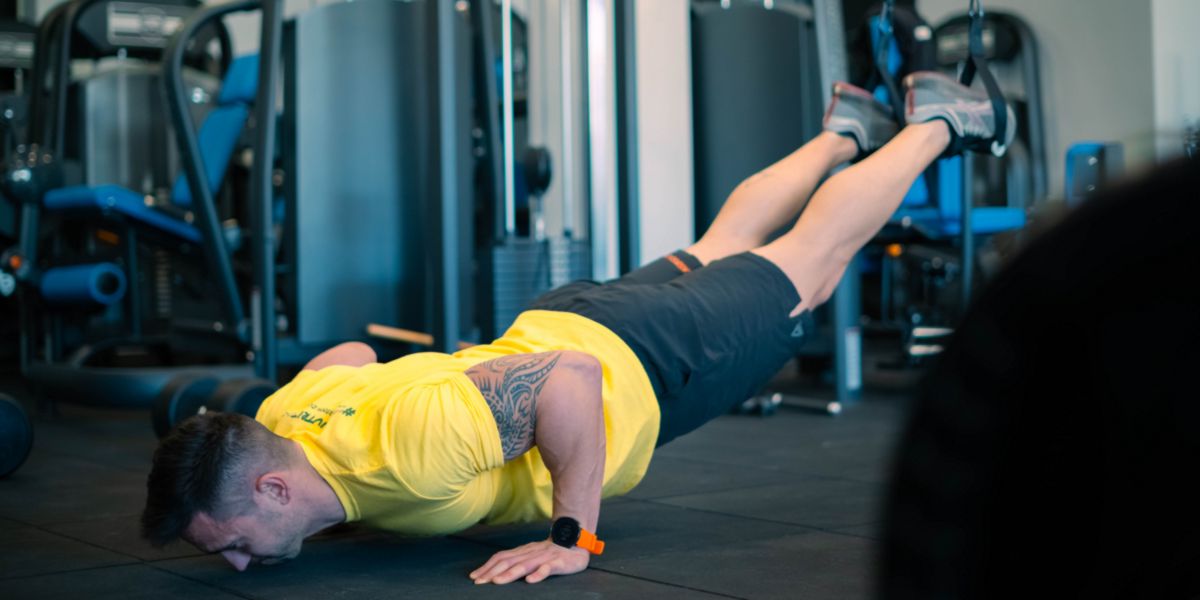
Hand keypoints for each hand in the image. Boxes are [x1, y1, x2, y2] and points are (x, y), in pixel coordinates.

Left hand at [469, 538, 589, 583]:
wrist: (576, 540)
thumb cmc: (550, 552)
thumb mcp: (531, 554)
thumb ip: (516, 561)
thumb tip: (495, 571)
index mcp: (523, 551)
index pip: (501, 557)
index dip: (487, 567)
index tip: (474, 578)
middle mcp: (531, 552)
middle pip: (509, 561)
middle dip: (492, 572)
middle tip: (479, 582)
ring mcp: (545, 557)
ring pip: (525, 565)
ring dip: (510, 574)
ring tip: (497, 582)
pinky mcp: (559, 562)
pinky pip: (548, 568)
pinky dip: (539, 574)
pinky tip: (531, 581)